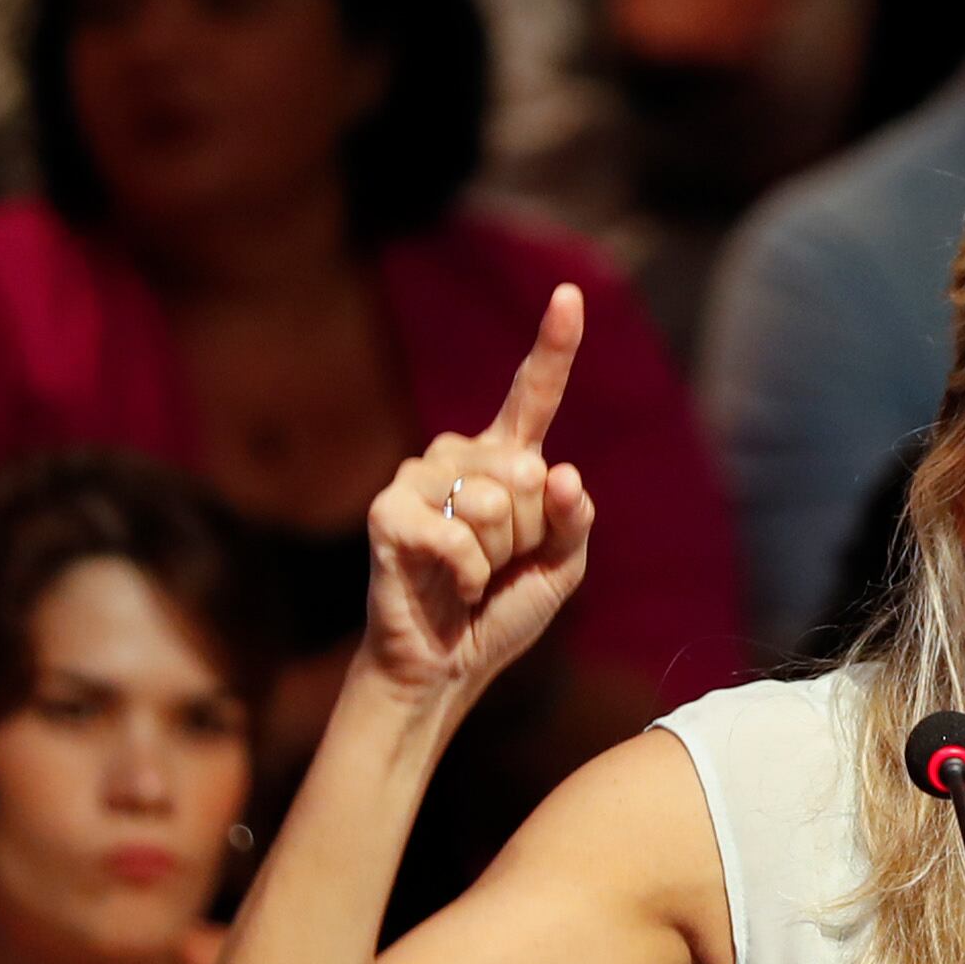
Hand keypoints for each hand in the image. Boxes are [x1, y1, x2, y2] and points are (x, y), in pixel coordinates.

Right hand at [360, 288, 597, 709]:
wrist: (445, 667)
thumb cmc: (500, 610)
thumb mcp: (562, 567)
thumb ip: (575, 518)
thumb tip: (561, 473)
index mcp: (505, 460)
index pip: (533, 396)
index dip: (554, 346)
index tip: (571, 296)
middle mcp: (459, 456)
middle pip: (530, 472)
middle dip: (530, 533)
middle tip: (499, 565)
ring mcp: (419, 478)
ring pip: (496, 502)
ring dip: (497, 556)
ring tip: (469, 577)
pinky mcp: (389, 512)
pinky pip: (460, 537)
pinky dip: (468, 576)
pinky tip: (450, 588)